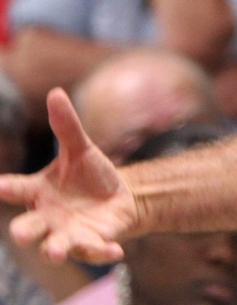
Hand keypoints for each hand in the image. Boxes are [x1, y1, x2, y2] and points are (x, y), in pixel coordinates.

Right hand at [0, 89, 138, 263]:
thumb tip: (55, 92)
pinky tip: (115, 252)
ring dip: (56, 248)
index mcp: (39, 192)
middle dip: (25, 231)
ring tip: (56, 250)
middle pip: (30, 226)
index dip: (5, 189)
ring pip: (57, 245)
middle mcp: (48, 217)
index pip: (17, 189)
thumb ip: (66, 127)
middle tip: (20, 233)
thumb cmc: (88, 175)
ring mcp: (69, 233)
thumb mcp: (80, 149)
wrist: (118, 198)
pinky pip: (96, 249)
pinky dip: (103, 252)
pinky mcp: (94, 242)